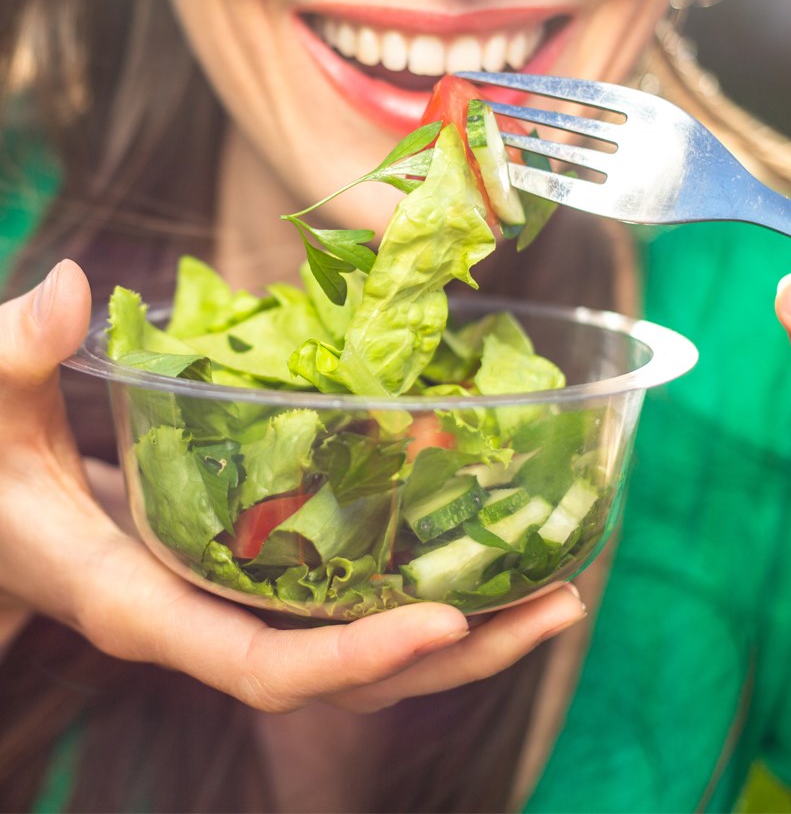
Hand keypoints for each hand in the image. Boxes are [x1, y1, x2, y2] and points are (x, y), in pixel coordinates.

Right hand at [0, 260, 584, 712]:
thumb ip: (16, 352)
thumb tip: (75, 289)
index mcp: (144, 605)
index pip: (261, 665)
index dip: (355, 656)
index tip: (447, 621)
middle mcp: (206, 624)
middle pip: (347, 677)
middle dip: (457, 655)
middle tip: (559, 604)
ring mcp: (238, 606)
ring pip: (362, 649)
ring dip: (465, 630)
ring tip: (556, 586)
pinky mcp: (255, 575)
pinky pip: (349, 602)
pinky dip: (419, 585)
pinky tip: (481, 544)